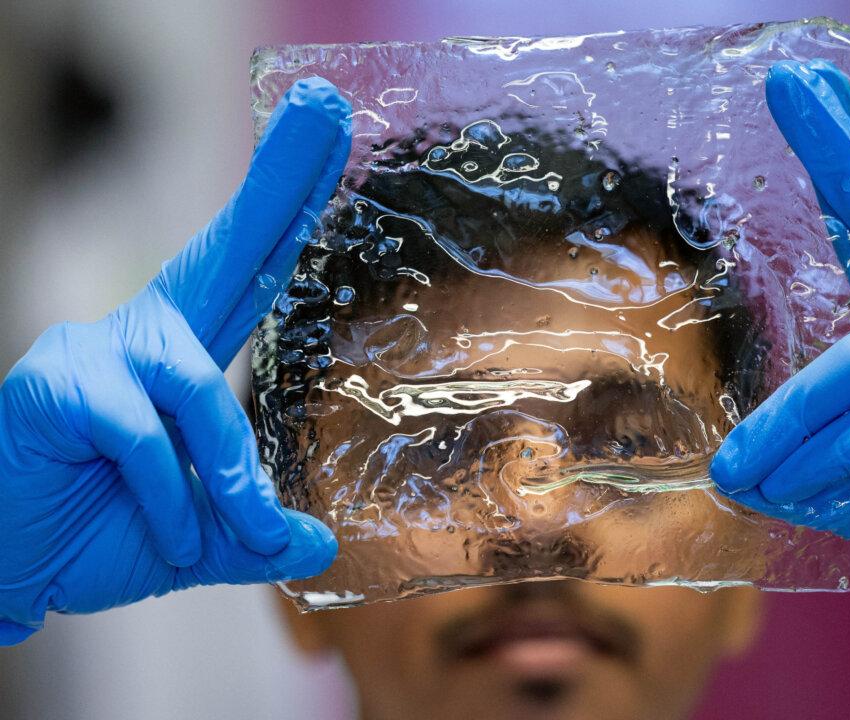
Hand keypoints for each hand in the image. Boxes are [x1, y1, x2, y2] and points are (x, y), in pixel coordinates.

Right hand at [0, 77, 352, 643]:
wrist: (7, 570)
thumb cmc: (97, 535)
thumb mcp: (195, 537)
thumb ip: (251, 534)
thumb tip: (319, 543)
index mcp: (182, 354)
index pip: (250, 269)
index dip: (287, 205)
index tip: (329, 133)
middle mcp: (143, 334)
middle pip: (225, 252)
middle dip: (278, 182)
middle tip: (328, 105)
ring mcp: (93, 351)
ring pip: (196, 386)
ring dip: (233, 471)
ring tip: (249, 530)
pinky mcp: (52, 385)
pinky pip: (142, 434)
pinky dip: (172, 496)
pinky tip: (175, 536)